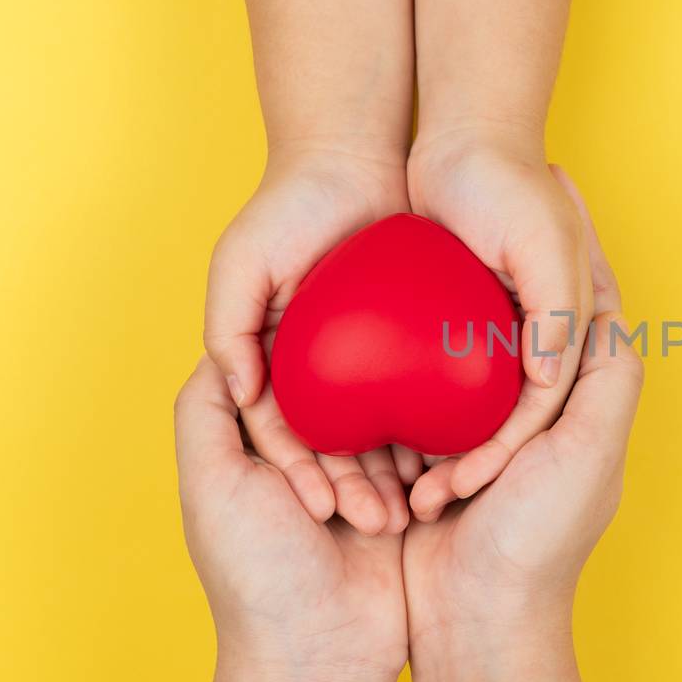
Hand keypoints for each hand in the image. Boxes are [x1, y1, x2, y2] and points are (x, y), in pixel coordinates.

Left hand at [175, 355, 406, 681]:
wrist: (323, 651)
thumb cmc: (258, 572)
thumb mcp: (210, 482)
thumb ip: (204, 407)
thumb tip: (224, 346)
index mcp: (247, 449)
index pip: (276, 386)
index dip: (288, 421)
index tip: (293, 473)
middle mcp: (297, 457)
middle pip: (333, 404)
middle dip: (338, 454)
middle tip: (326, 509)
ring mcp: (349, 476)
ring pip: (376, 430)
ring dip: (374, 477)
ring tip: (368, 522)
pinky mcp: (394, 497)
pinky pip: (413, 459)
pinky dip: (407, 487)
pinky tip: (407, 510)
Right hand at [205, 145, 419, 534]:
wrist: (352, 159)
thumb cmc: (285, 208)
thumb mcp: (240, 265)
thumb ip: (227, 326)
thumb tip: (241, 390)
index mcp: (273, 365)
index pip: (283, 438)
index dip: (301, 475)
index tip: (323, 508)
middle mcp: (319, 370)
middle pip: (336, 446)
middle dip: (357, 489)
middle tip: (385, 521)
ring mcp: (367, 358)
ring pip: (383, 430)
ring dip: (398, 471)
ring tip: (421, 503)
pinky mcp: (412, 341)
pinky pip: (425, 393)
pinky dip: (435, 425)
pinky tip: (453, 454)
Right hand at [404, 173, 638, 681]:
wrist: (475, 620)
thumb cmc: (540, 536)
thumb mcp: (588, 448)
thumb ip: (606, 376)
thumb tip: (608, 307)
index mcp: (584, 404)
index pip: (585, 307)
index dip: (573, 241)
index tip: (552, 179)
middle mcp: (538, 411)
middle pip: (519, 314)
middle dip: (501, 256)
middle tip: (476, 193)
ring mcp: (482, 430)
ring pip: (463, 342)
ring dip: (447, 297)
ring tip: (425, 229)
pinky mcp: (435, 452)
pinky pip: (419, 386)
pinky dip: (405, 353)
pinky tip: (379, 308)